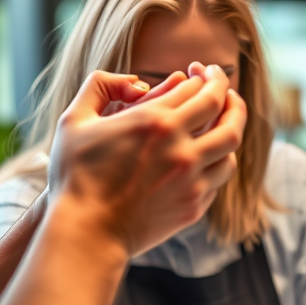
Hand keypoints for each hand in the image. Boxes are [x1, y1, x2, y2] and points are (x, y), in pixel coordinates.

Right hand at [47, 66, 245, 255]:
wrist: (86, 233)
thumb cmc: (74, 176)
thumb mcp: (74, 120)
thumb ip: (100, 86)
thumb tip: (136, 80)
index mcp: (153, 121)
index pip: (196, 87)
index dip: (200, 75)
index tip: (195, 71)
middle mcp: (180, 148)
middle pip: (224, 108)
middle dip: (225, 88)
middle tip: (220, 81)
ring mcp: (191, 179)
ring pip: (230, 144)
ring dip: (231, 124)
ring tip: (226, 116)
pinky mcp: (194, 205)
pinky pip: (220, 175)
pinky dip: (220, 158)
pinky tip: (211, 152)